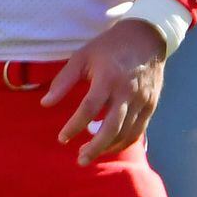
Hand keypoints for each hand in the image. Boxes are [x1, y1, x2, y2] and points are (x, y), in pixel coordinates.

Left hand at [42, 19, 168, 163]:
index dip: (74, 126)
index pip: (89, 108)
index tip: (62, 138)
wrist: (147, 37)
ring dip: (108, 147)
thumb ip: (64, 81)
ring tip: (91, 154)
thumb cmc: (109, 46)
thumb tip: (45, 104)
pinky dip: (124, 142)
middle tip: (80, 159)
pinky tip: (111, 146)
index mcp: (108, 78)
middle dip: (95, 147)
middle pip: (111, 127)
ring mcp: (142, 100)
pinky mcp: (151, 104)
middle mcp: (127, 91)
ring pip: (126, 132)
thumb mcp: (82, 57)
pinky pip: (138, 130)